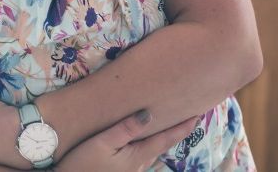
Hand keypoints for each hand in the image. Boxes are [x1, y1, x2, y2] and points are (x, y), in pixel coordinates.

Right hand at [56, 111, 196, 171]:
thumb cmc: (82, 162)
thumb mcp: (102, 142)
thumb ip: (126, 128)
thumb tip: (149, 113)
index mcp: (137, 156)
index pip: (165, 139)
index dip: (182, 128)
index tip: (198, 116)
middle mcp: (139, 166)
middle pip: (160, 146)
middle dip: (173, 132)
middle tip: (186, 116)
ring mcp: (130, 171)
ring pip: (150, 152)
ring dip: (160, 139)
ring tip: (165, 125)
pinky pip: (140, 157)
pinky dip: (147, 145)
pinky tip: (141, 141)